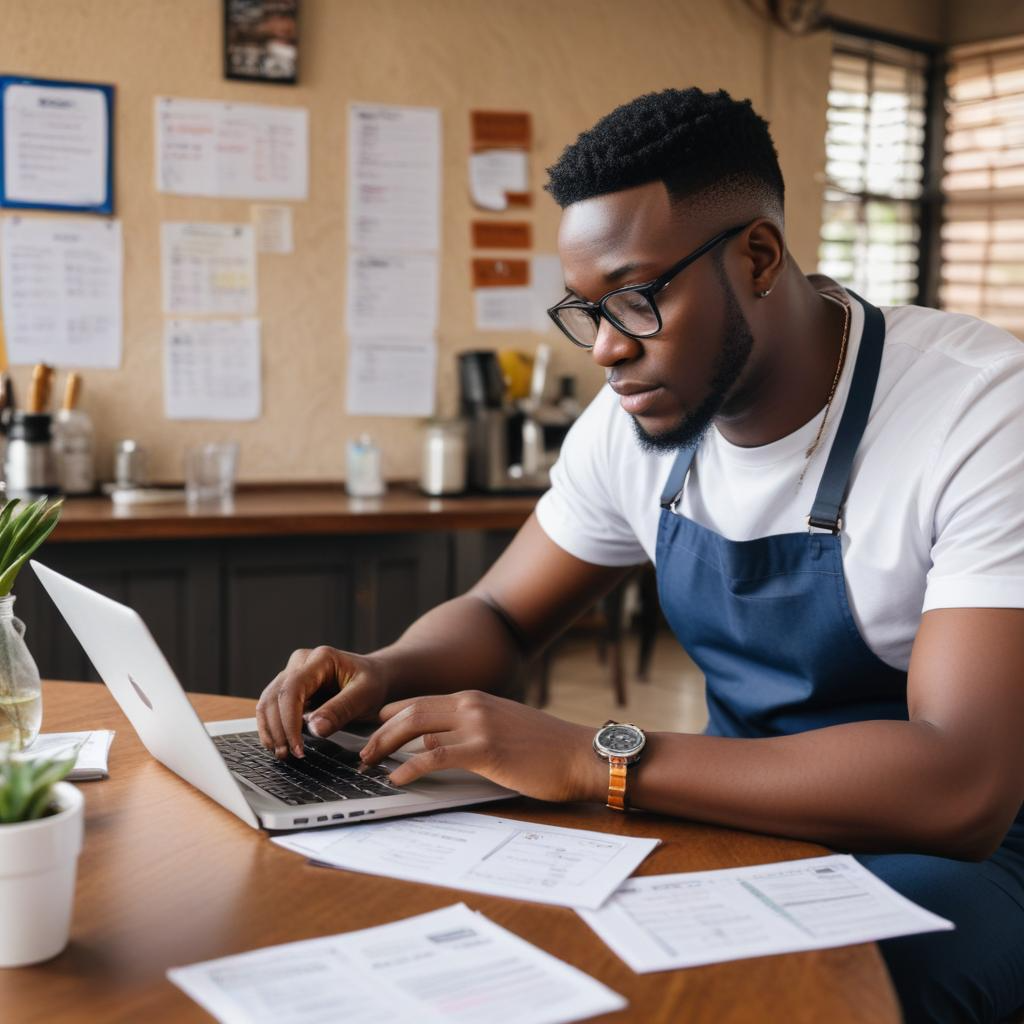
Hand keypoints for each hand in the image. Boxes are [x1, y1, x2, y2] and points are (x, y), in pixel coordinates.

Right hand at [255, 646, 389, 758]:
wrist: (376, 676)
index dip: (289, 721)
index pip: (292, 689)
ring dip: (270, 730)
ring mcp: (292, 674)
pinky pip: (272, 708)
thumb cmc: (372, 682)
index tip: (297, 747)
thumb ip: (341, 710)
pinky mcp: (290, 689)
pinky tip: (280, 745)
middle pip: (274, 697)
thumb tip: (315, 729)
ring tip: (282, 754)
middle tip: (288, 756)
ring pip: (267, 703)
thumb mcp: (366, 695)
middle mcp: (300, 662)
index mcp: (320, 659)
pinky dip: (273, 728)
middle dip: (278, 730)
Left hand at [359, 690, 604, 803]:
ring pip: (415, 727)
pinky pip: (434, 755)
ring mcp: (478, 725)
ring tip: (369, 765)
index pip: (420, 700)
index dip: (391, 716)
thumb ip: (471, 728)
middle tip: (362, 752)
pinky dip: (409, 767)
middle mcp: (472, 704)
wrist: (581, 755)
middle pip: (410, 710)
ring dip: (385, 746)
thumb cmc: (547, 748)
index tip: (372, 734)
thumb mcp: (504, 726)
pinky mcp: (485, 749)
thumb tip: (436, 743)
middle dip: (379, 731)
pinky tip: (396, 778)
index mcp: (475, 698)